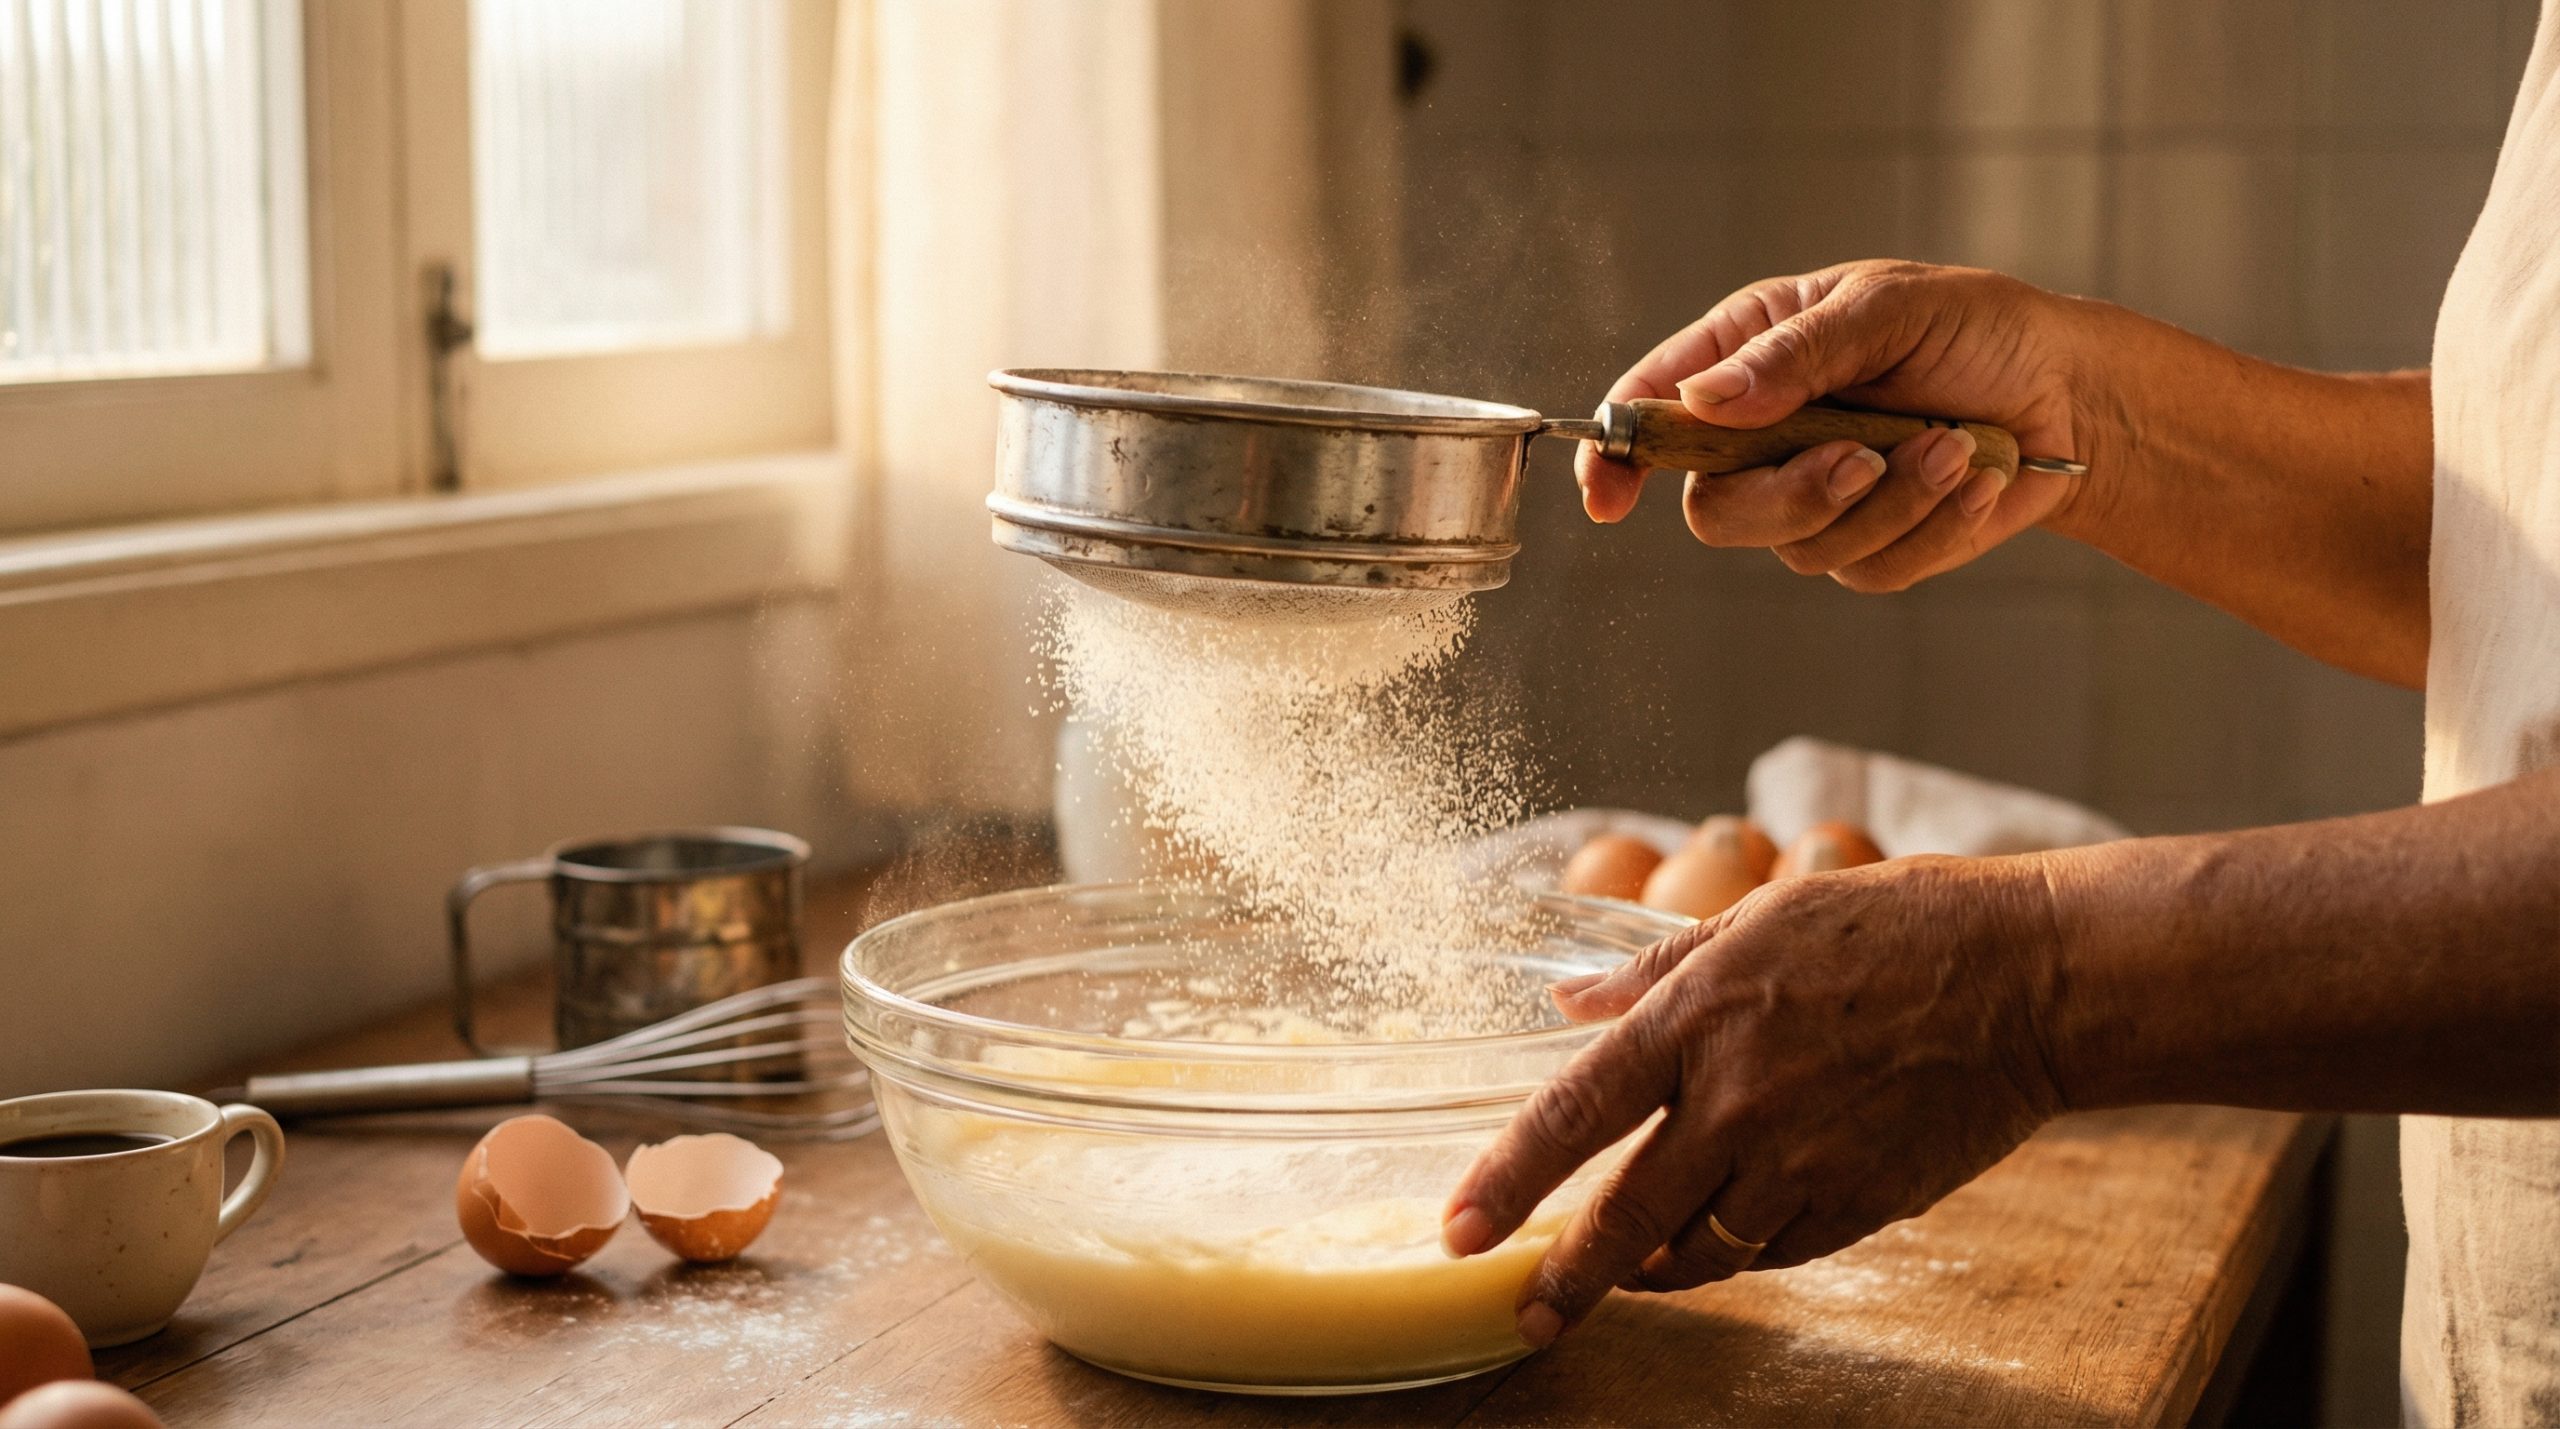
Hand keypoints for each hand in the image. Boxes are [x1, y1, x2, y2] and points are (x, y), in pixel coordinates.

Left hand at [1441, 855, 2067, 1348]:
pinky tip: (1722, 1238)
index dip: (1506, 1181)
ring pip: (1700, 1249)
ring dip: (1654, 1265)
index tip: (1457, 1231)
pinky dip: (1736, 1253)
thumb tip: (1570, 1003)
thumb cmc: (1897, 927)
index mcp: (1698, 1020)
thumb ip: (1655, 970)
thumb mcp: (1760, 918)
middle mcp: (1738, 1102)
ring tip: (1626, 1270)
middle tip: (1524, 1310)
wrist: (2030, 979)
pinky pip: (1772, 1253)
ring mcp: (1802, 1163)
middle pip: (1625, 1217)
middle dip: (1565, 1278)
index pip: (1572, 1115)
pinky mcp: (1860, 1205)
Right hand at [1576, 260, 2098, 591]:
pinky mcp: (1872, 548)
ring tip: (1952, 444)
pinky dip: (1933, 524)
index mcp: (1748, 359)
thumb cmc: (1977, 329)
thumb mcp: (1887, 308)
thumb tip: (1706, 397)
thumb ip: (1797, 354)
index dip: (1617, 456)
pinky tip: (1975, 476)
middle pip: (1715, 510)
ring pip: (1801, 547)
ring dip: (1890, 500)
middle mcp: (1766, 438)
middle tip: (1859, 458)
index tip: (1609, 495)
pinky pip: (1873, 569)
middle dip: (1789, 495)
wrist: (2070, 392)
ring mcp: (1815, 500)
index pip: (1653, 410)